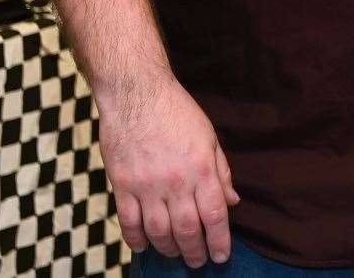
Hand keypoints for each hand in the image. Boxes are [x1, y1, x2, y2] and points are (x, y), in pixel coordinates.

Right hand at [98, 74, 240, 266]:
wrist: (137, 93)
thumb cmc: (177, 112)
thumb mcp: (209, 137)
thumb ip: (221, 171)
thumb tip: (232, 202)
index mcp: (201, 167)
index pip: (215, 214)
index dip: (220, 240)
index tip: (222, 257)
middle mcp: (176, 180)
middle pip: (188, 229)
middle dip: (195, 252)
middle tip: (199, 263)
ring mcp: (146, 184)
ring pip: (158, 231)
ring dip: (168, 249)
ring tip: (175, 255)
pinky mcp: (121, 184)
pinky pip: (128, 221)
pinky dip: (136, 239)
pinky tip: (144, 247)